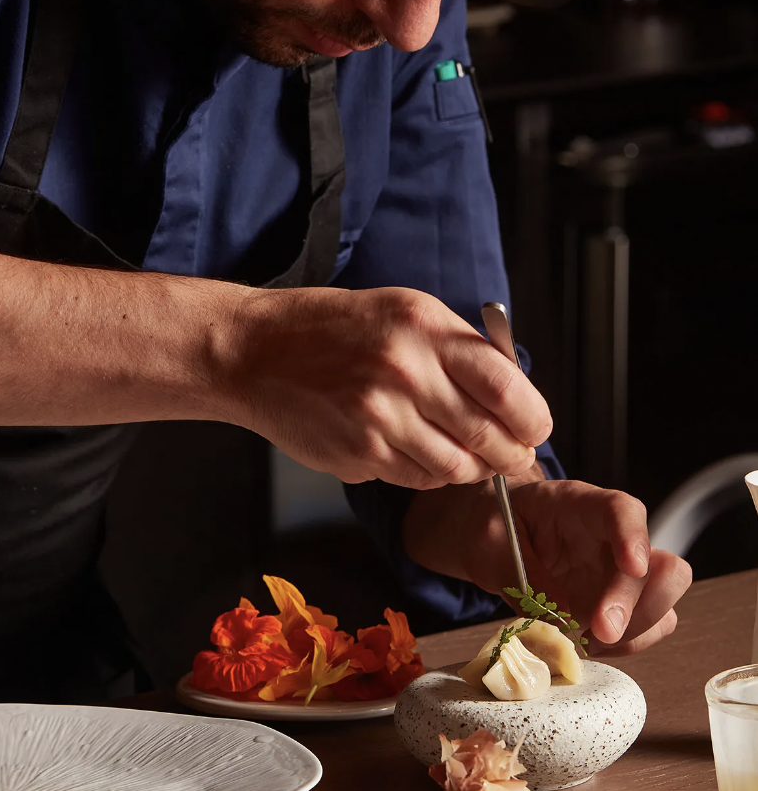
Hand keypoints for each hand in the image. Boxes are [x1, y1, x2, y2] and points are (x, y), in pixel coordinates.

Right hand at [223, 286, 551, 488]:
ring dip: (471, 469)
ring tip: (464, 453)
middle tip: (515, 455)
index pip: (508, 389)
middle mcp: (405, 373)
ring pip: (457, 469)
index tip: (534, 426)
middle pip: (490, 437)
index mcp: (424, 329)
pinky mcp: (359, 454)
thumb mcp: (405, 312)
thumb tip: (515, 397)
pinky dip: (428, 473)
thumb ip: (460, 350)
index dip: (533, 419)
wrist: (256, 351)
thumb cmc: (334, 328)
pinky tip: (415, 449)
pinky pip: (417, 479)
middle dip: (512, 454)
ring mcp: (380, 419)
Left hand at [402, 474, 692, 654]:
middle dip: (638, 606)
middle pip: (663, 566)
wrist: (490, 534)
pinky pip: (646, 630)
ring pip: (663, 604)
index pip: (622, 510)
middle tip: (599, 631)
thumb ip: (524, 577)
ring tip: (583, 640)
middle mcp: (612, 539)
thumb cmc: (492, 525)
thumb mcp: (490, 542)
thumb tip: (561, 621)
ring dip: (634, 632)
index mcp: (578, 506)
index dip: (634, 537)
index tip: (633, 567)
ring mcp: (620, 574)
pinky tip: (586, 644)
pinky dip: (624, 646)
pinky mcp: (620, 605)